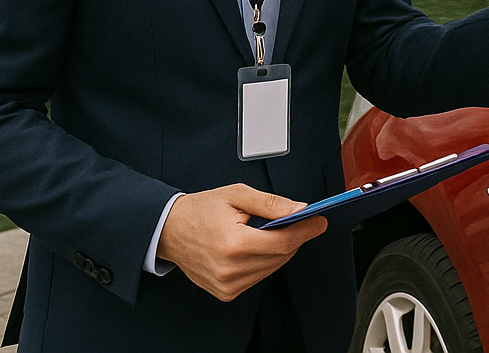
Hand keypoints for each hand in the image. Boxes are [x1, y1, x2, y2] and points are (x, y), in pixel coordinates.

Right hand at [155, 184, 326, 300]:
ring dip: (279, 250)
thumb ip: (272, 203)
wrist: (169, 230)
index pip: (283, 242)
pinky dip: (264, 261)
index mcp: (234, 244)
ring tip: (269, 231)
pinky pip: (258, 277)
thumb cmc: (201, 210)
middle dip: (294, 237)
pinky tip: (254, 247)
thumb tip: (301, 210)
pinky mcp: (225, 292)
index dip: (306, 230)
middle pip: (281, 256)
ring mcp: (227, 285)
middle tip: (299, 220)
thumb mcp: (237, 195)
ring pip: (272, 268)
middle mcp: (230, 269)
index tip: (320, 221)